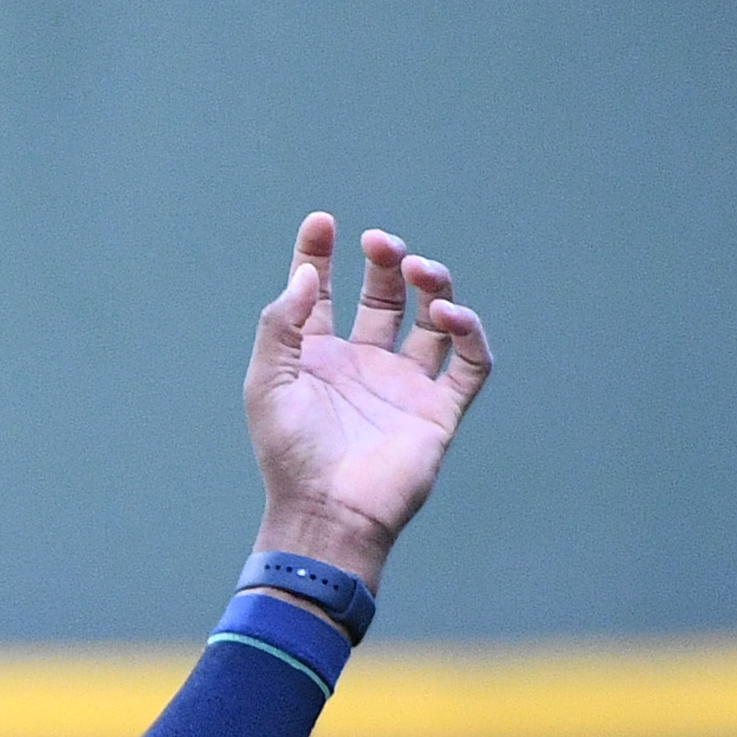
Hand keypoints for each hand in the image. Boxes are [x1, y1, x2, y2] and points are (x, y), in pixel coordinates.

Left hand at [242, 213, 489, 579]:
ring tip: (419, 272)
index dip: (319, 255)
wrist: (328, 513)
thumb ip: (281, 324)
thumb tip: (302, 274)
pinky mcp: (439, 409)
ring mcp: (404, 385)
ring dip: (431, 286)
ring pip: (430, 320)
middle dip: (386, 262)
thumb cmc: (289, 455)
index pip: (322, 293)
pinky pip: (470, 363)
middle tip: (381, 243)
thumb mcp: (266, 382)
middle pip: (384, 296)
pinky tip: (448, 316)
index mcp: (317, 358)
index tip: (322, 223)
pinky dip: (469, 333)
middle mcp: (363, 365)